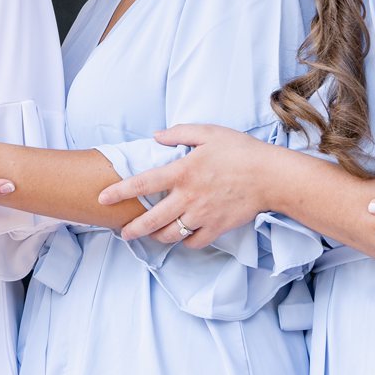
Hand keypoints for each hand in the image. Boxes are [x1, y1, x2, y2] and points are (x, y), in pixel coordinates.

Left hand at [94, 123, 275, 246]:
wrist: (272, 177)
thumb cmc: (240, 151)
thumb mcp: (208, 132)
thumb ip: (179, 133)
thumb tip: (156, 136)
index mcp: (182, 172)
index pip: (143, 183)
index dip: (120, 192)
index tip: (102, 198)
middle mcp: (188, 197)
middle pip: (152, 219)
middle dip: (133, 229)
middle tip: (123, 233)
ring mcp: (202, 215)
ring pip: (171, 234)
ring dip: (157, 237)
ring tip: (150, 235)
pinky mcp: (217, 228)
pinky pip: (194, 242)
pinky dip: (185, 241)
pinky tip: (181, 236)